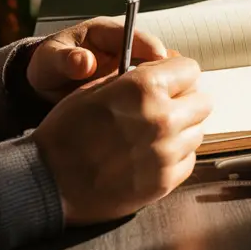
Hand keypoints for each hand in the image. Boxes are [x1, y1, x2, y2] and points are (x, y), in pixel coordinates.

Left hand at [26, 17, 169, 103]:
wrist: (47, 85)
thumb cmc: (49, 66)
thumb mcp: (49, 61)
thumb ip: (64, 60)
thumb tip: (84, 62)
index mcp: (106, 33)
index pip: (135, 35)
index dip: (150, 46)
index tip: (158, 59)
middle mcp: (125, 49)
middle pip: (156, 54)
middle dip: (166, 69)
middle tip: (170, 87)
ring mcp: (132, 68)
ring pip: (159, 73)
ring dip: (164, 87)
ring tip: (165, 104)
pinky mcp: (134, 87)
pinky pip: (152, 90)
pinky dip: (156, 100)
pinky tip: (155, 117)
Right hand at [32, 56, 212, 225]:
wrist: (47, 183)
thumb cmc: (66, 132)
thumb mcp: (94, 88)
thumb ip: (136, 75)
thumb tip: (166, 66)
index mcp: (145, 88)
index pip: (190, 68)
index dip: (177, 74)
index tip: (169, 81)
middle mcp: (163, 118)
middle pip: (203, 101)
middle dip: (185, 100)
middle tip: (165, 108)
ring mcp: (167, 152)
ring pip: (198, 131)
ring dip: (182, 129)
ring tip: (153, 134)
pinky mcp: (166, 181)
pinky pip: (188, 160)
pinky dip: (176, 156)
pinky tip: (151, 156)